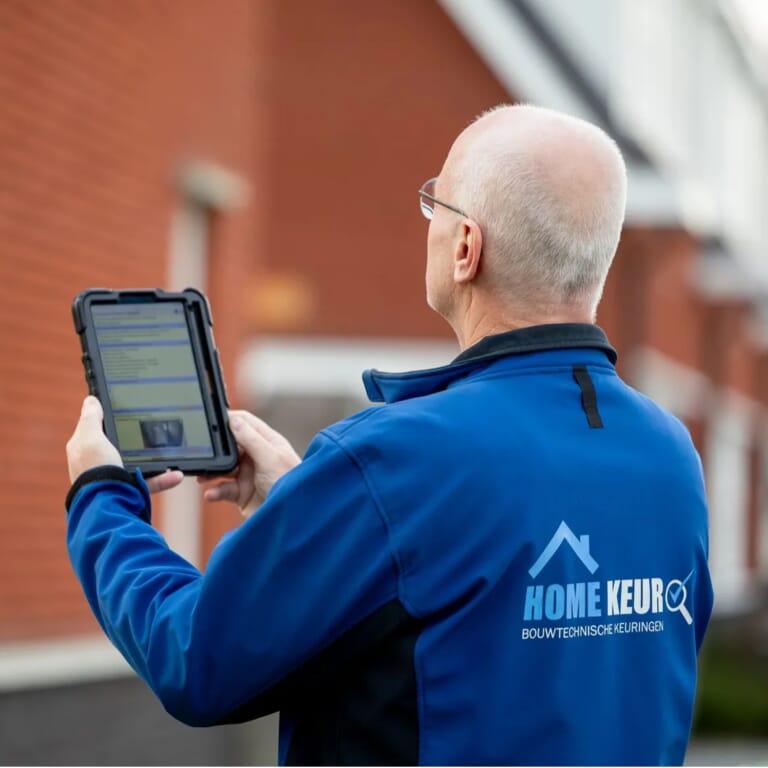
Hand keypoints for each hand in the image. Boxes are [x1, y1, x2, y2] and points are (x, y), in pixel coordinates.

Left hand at [66, 396, 183, 493]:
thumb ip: (91, 418)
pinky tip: (176, 475)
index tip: (124, 410)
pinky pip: (150, 481)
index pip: (95, 427)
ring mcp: (114, 476)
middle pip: (120, 444)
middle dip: (136, 439)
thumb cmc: (94, 469)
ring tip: (170, 455)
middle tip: (151, 430)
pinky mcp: (129, 489)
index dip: (107, 417)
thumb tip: (91, 400)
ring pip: (139, 462)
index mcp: (85, 448)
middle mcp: (98, 462)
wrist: (106, 504)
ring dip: (156, 460)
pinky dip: (164, 478)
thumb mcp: (90, 437)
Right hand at [199, 410, 300, 516]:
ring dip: (211, 472)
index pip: (245, 423)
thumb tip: (233, 420)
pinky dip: (215, 491)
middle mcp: (258, 457)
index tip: (210, 419)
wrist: (295, 520)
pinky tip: (211, 494)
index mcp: (268, 443)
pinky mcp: (243, 494)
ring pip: (224, 468)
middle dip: (215, 449)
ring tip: (202, 476)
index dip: (229, 419)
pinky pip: (224, 489)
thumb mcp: (270, 458)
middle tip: (201, 452)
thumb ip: (251, 439)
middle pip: (230, 446)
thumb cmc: (292, 485)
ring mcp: (249, 476)